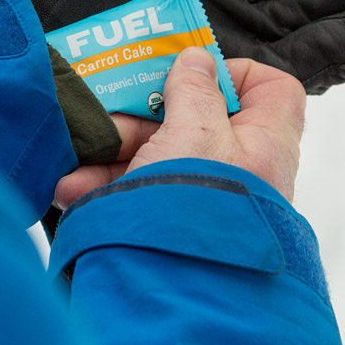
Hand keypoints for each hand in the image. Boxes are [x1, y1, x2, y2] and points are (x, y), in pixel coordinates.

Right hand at [55, 47, 305, 207]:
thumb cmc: (202, 202)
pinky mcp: (172, 218)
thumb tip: (196, 59)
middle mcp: (240, 166)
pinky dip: (107, 185)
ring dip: (115, 153)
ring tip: (78, 160)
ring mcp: (206, 194)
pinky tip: (73, 188)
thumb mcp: (194, 130)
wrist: (181, 285)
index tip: (195, 73)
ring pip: (159, 155)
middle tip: (111, 114)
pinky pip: (139, 190)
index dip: (236, 73)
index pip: (272, 90)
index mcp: (264, 140)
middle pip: (196, 118)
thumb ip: (193, 89)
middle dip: (144, 116)